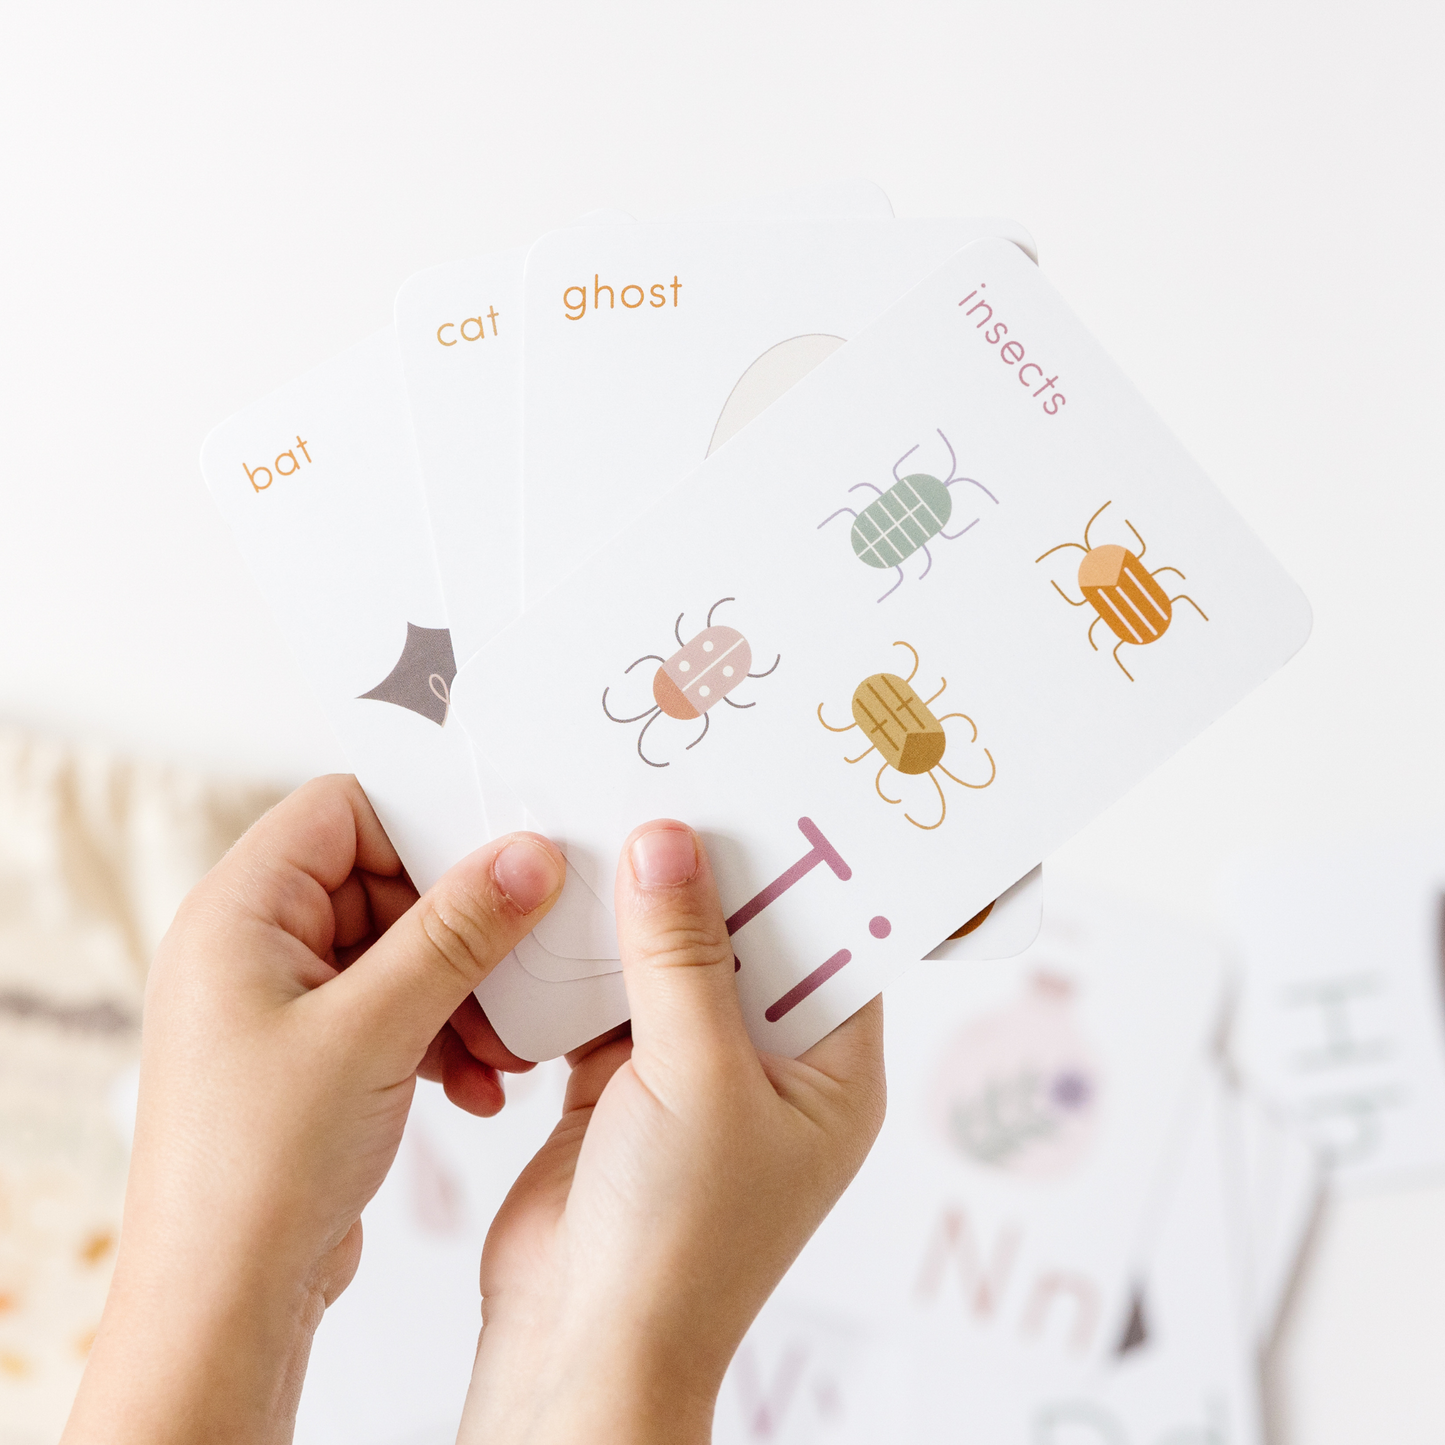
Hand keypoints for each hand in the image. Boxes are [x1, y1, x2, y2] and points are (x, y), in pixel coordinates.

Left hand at [63, 775, 567, 1444]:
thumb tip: (526, 857)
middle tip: (516, 968)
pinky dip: (441, 1034)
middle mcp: (253, 946)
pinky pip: (393, 1007)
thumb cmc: (257, 1168)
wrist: (224, 1302)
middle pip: (383, 880)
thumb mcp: (374, 1030)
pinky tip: (476, 1085)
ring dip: (460, 991)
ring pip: (398, 950)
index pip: (343, 809)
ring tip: (499, 1050)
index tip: (500, 863)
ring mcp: (282, 1002)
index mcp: (239, 913)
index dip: (424, 827)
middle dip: (458, 931)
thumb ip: (456, 933)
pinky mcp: (311, 1054)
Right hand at [459, 821, 885, 1444]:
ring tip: (610, 830)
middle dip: (705, 881)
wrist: (578, 1345)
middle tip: (672, 793)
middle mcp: (768, 1071)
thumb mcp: (697, 1078)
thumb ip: (680, 957)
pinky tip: (560, 909)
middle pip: (745, 946)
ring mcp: (691, 1079)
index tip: (763, 795)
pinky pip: (607, 1003)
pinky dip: (583, 965)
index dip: (801, 871)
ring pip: (670, 969)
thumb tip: (669, 844)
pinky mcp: (620, 1089)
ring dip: (637, 918)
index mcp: (828, 1074)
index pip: (834, 943)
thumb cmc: (676, 1244)